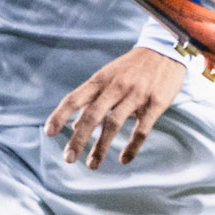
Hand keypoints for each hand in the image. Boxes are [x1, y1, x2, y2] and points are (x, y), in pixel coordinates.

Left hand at [45, 49, 186, 169]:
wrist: (166, 51)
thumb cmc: (132, 67)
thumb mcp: (108, 77)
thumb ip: (91, 100)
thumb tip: (73, 125)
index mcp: (101, 79)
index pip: (75, 98)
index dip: (60, 115)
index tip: (49, 133)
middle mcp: (116, 87)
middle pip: (92, 115)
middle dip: (79, 139)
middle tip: (69, 158)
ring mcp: (136, 95)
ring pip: (114, 124)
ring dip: (101, 147)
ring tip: (92, 164)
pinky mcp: (155, 104)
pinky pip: (142, 130)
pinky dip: (132, 147)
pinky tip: (124, 159)